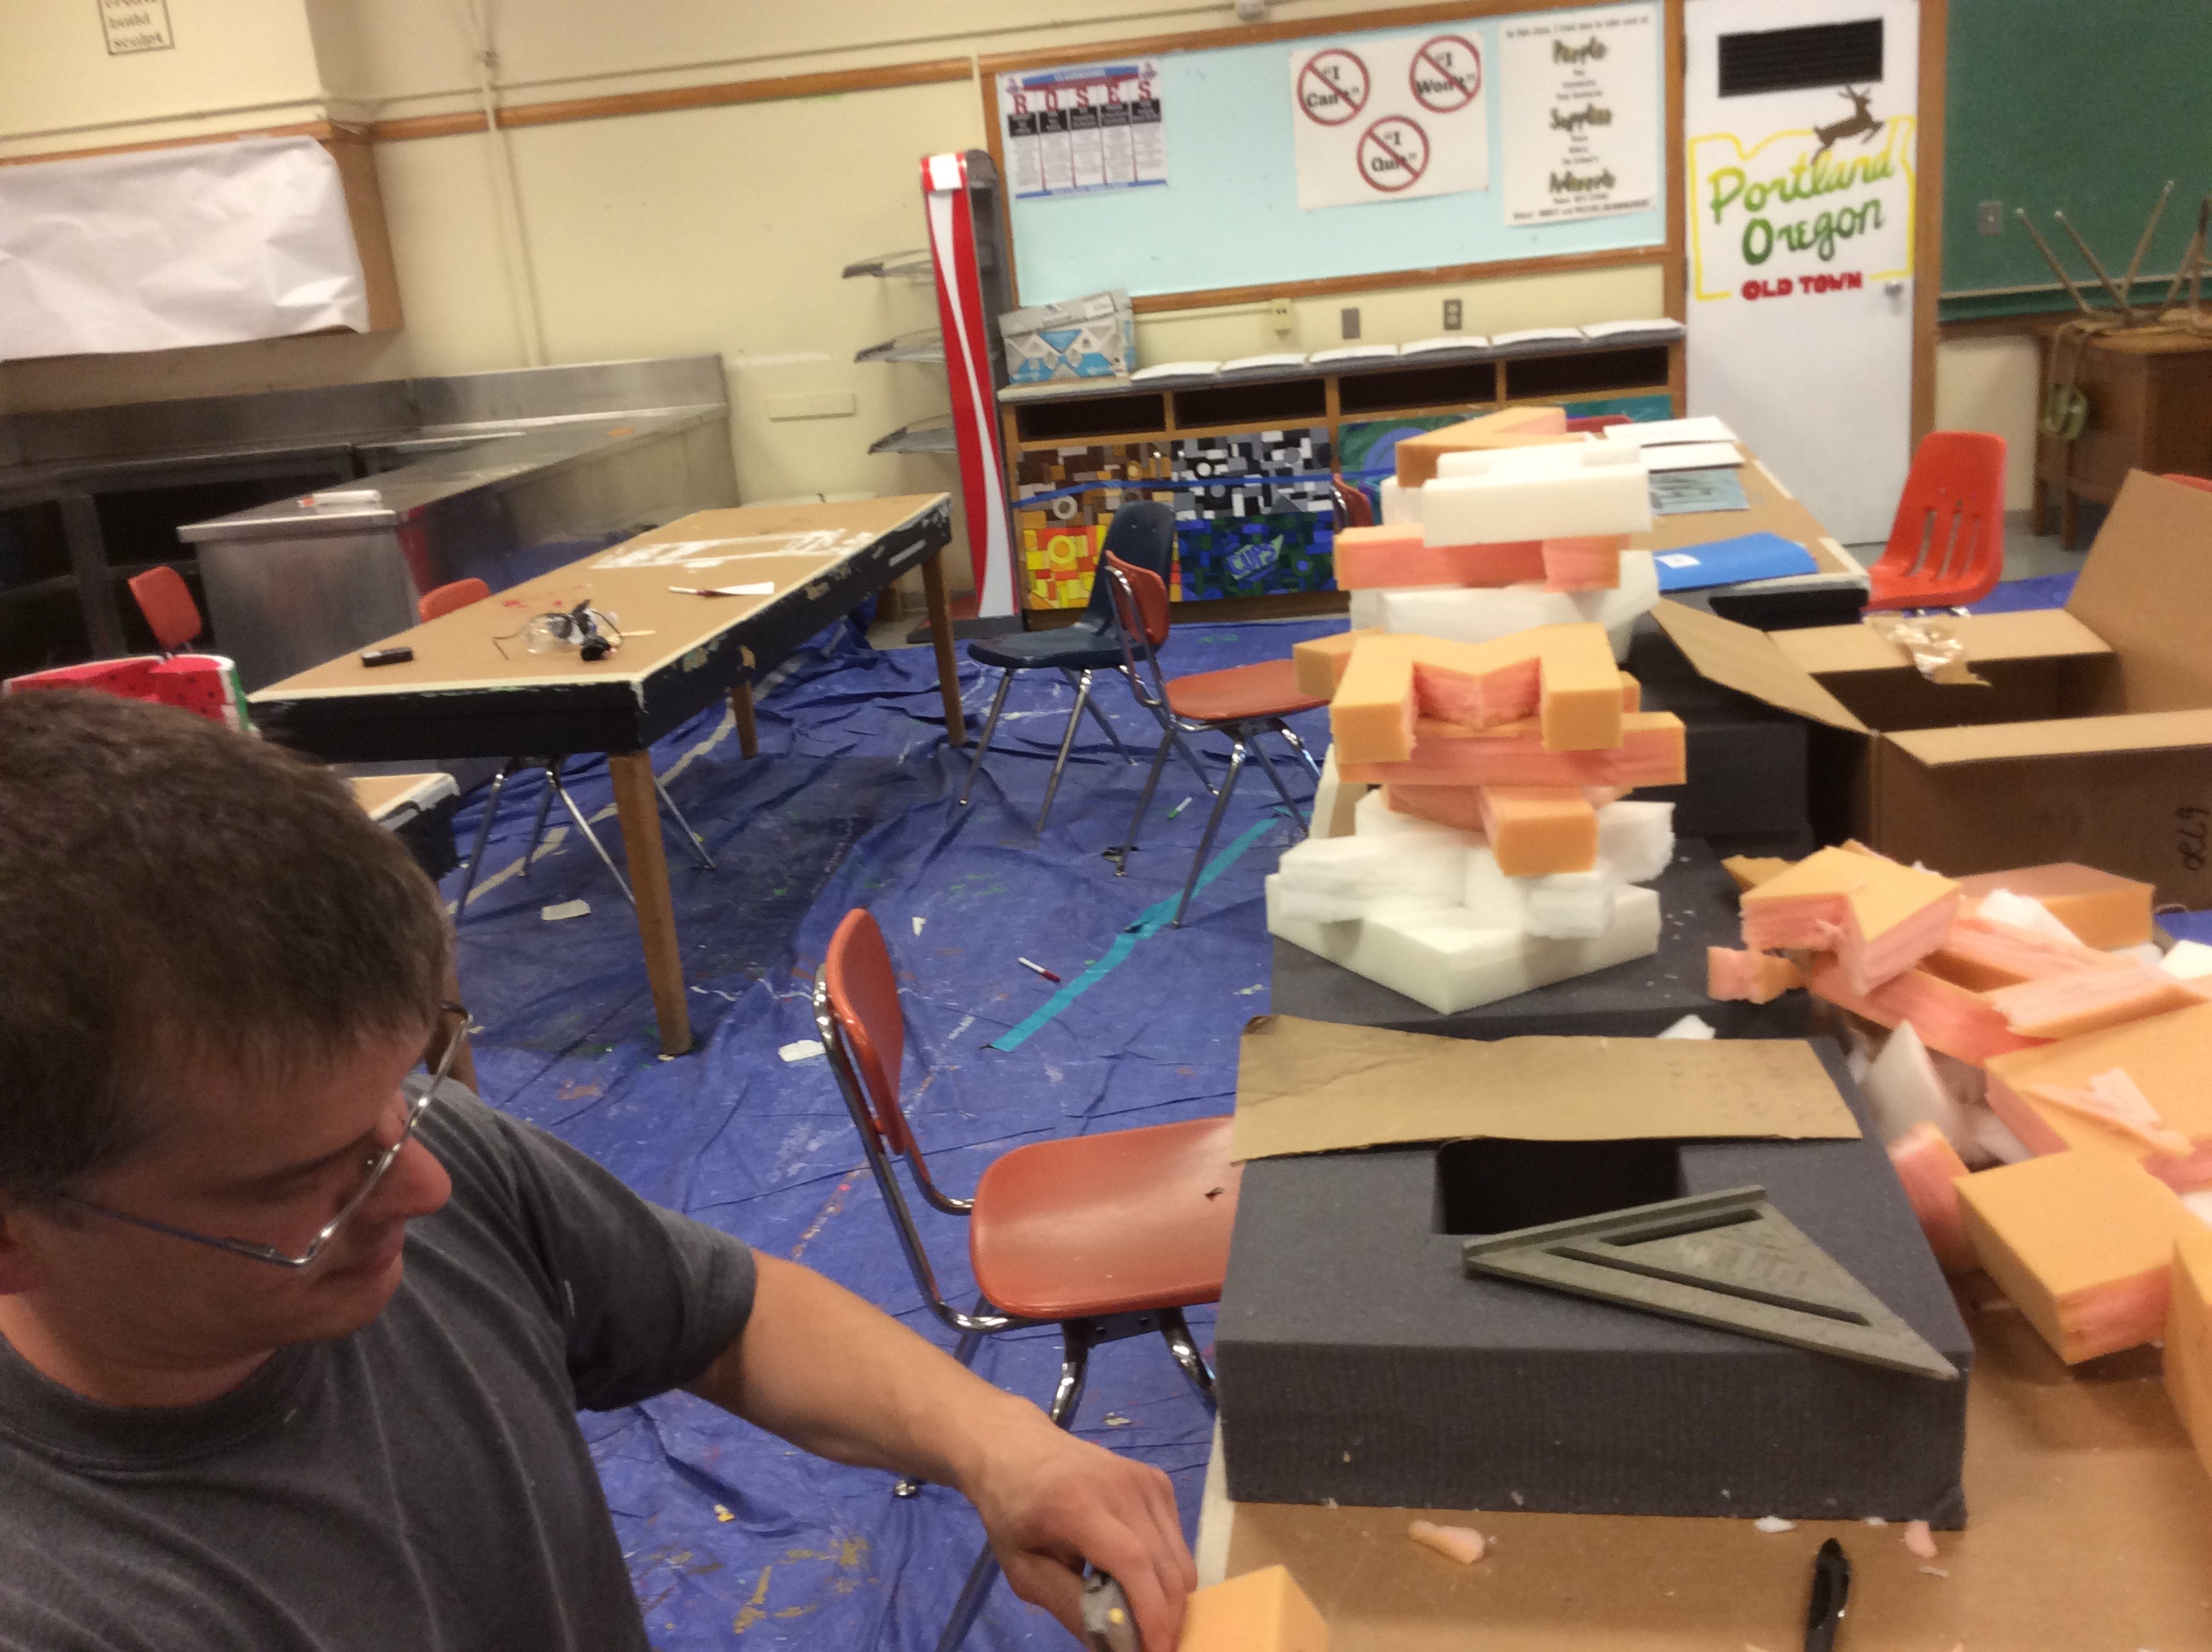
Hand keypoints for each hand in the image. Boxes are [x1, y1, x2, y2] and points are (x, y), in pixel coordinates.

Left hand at [959, 1413, 1196, 1650]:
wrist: (1018, 1450)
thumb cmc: (1014, 1512)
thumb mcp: (1024, 1570)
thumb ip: (1070, 1608)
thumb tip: (1116, 1647)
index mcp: (1077, 1505)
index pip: (1133, 1562)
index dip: (1151, 1613)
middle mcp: (1121, 1486)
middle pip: (1165, 1565)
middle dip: (1166, 1617)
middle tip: (1148, 1645)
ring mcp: (1144, 1479)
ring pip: (1179, 1557)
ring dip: (1169, 1597)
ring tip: (1139, 1613)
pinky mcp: (1157, 1480)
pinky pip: (1176, 1540)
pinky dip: (1166, 1569)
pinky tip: (1136, 1574)